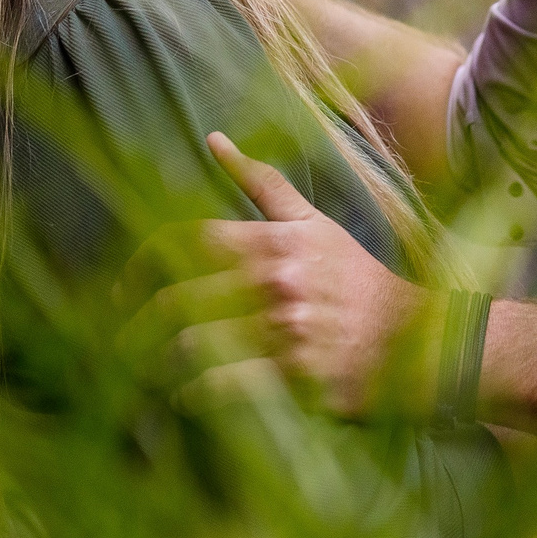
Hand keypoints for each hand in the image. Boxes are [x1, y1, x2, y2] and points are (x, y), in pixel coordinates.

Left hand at [120, 132, 427, 415]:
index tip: (122, 290)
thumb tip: (212, 139)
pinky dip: (190, 395)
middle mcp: (276, 281)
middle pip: (178, 298)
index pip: (186, 240)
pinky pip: (221, 387)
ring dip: (159, 364)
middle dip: (136, 324)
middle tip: (121, 342)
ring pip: (193, 346)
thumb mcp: (314, 224)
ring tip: (148, 372)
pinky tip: (182, 398)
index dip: (142, 265)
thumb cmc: (355, 281)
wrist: (415, 342)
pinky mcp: (296, 377)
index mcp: (275, 240)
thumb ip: (261, 183)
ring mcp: (286, 330)